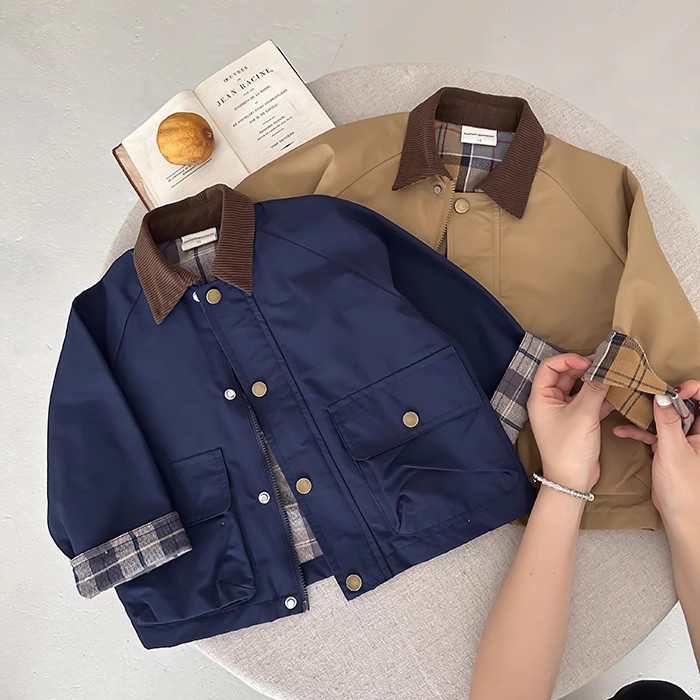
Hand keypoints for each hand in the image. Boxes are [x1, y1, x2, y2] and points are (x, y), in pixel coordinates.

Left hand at [527, 354, 610, 493]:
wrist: (572, 481)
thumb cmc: (570, 448)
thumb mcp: (584, 414)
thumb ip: (595, 388)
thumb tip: (606, 368)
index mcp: (541, 397)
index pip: (549, 367)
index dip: (568, 359)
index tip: (589, 361)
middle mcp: (548, 402)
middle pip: (564, 375)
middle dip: (583, 368)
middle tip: (604, 365)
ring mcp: (562, 412)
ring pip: (577, 388)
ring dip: (593, 382)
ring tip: (612, 375)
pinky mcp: (576, 421)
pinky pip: (587, 401)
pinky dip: (599, 396)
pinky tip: (615, 393)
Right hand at [635, 381, 699, 536]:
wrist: (678, 518)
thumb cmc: (684, 489)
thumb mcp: (673, 451)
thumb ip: (668, 423)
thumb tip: (663, 396)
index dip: (692, 391)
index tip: (673, 388)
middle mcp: (697, 435)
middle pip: (683, 407)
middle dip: (663, 399)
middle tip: (644, 392)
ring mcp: (682, 441)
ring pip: (665, 419)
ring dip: (646, 416)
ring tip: (629, 408)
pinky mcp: (668, 449)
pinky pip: (653, 434)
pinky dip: (639, 431)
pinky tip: (623, 430)